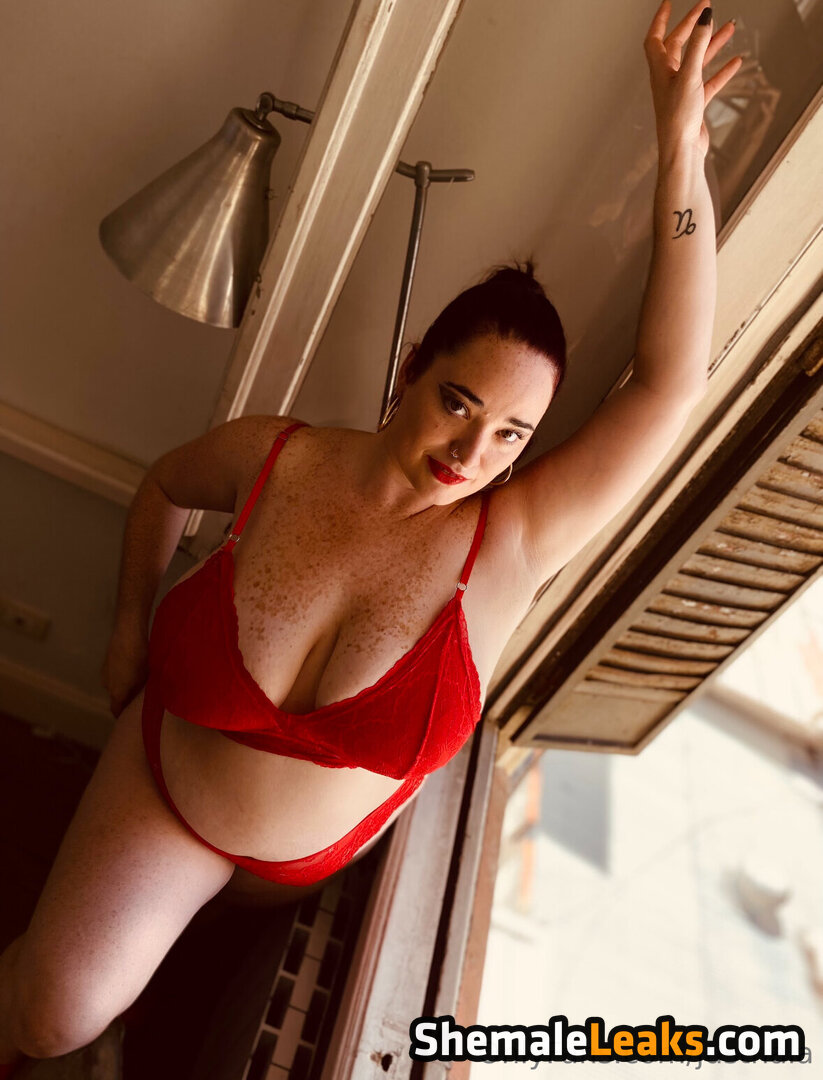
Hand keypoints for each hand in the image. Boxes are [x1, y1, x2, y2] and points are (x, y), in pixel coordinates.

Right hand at [101, 620, 148, 716]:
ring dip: (123, 683)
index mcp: (117, 692)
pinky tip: (131, 665)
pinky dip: (121, 672)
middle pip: (117, 696)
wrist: (128, 634)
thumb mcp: (144, 678)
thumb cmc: (139, 658)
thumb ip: (140, 691)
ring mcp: (104, 672)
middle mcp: (107, 685)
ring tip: (137, 676)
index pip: (116, 710)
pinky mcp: (105, 661)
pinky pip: (113, 673)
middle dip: (126, 696)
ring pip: (115, 683)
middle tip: (139, 692)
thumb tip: (141, 699)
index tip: (129, 716)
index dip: (122, 714)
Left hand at [644, 1, 742, 159]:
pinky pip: (709, 82)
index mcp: (660, 69)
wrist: (682, 149)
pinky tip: (736, 62)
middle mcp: (668, 78)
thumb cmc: (678, 117)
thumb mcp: (689, 74)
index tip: (669, 2)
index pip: (656, 38)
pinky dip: (721, 71)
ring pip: (697, 61)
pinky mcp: (694, 103)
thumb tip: (705, 15)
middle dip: (693, 25)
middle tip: (707, 7)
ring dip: (712, 44)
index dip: (661, 19)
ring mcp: (682, 90)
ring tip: (730, 28)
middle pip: (679, 44)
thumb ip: (698, 44)